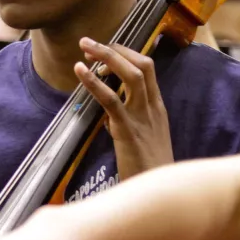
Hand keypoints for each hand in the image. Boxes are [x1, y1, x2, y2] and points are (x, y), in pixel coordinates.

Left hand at [74, 38, 172, 178]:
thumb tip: (109, 113)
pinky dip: (94, 82)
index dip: (125, 53)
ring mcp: (143, 119)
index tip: (104, 48)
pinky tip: (79, 71)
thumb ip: (130, 122)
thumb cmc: (148, 172)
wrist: (160, 198)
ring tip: (84, 47)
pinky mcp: (128, 132)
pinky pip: (111, 100)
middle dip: (114, 49)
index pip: (147, 68)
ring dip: (106, 56)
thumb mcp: (144, 140)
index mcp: (158, 108)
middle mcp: (153, 109)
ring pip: (130, 76)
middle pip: (141, 65)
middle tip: (88, 42)